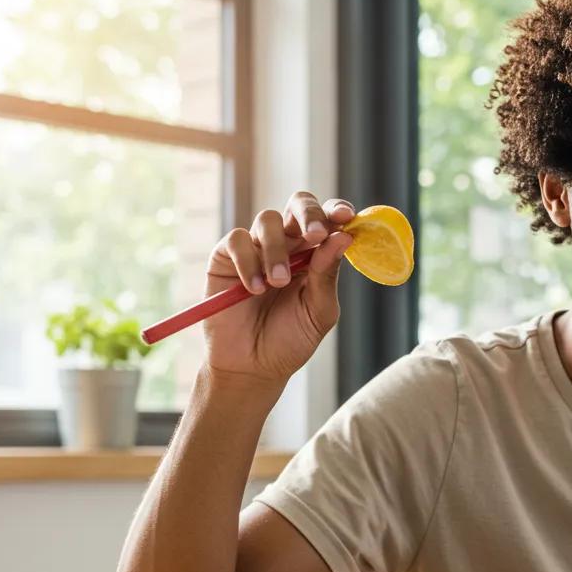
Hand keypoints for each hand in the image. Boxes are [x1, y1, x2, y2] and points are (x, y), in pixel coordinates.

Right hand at [202, 192, 355, 380]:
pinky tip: (254, 288)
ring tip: (278, 283)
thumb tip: (343, 238)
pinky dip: (248, 261)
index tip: (345, 217)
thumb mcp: (318, 312)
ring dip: (277, 249)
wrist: (252, 367)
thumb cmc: (290, 340)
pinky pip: (237, 240)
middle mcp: (288, 244)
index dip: (336, 211)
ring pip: (268, 220)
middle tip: (315, 235)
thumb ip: (328, 276)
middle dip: (309, 214)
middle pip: (298, 205)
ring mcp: (257, 248)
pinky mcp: (226, 257)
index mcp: (315, 255)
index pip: (327, 221)